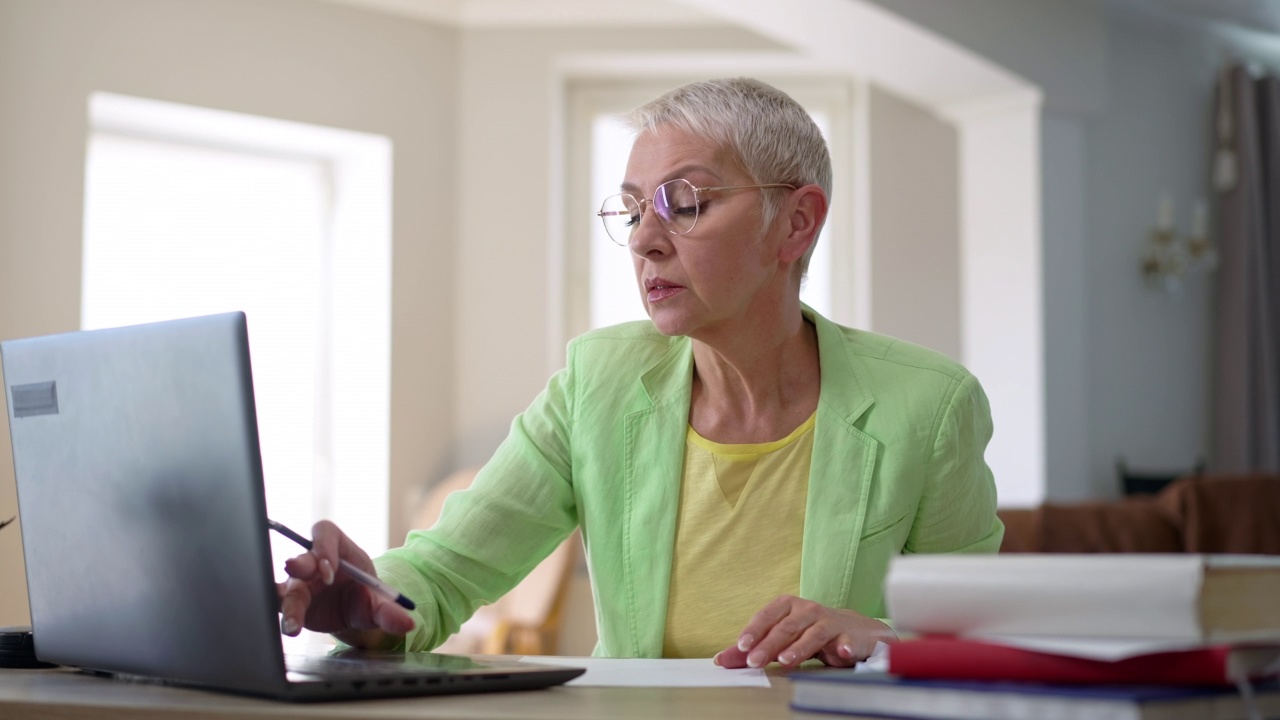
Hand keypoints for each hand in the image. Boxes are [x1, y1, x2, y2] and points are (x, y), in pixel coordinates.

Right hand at [277, 520, 415, 647]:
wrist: (354, 614)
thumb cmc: (366, 597)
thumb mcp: (380, 604)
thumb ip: (390, 611)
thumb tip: (409, 623)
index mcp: (338, 548)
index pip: (325, 534)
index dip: (324, 549)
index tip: (329, 572)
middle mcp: (314, 562)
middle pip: (302, 557)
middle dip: (299, 564)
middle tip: (294, 569)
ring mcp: (299, 582)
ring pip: (288, 587)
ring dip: (288, 602)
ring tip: (292, 625)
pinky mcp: (291, 602)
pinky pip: (280, 605)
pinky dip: (282, 617)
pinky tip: (287, 629)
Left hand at [713, 595, 895, 668]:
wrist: (854, 631)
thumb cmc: (809, 632)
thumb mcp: (779, 637)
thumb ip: (752, 649)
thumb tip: (721, 660)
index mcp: (787, 606)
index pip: (766, 617)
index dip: (753, 631)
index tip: (741, 647)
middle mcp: (807, 610)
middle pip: (785, 628)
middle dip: (769, 645)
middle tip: (754, 661)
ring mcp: (829, 622)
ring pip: (812, 634)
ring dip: (799, 648)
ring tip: (786, 661)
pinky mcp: (848, 636)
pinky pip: (845, 641)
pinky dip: (844, 647)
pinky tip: (840, 652)